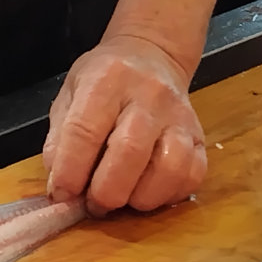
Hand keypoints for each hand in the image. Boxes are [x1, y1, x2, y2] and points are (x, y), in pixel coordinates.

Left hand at [41, 36, 206, 215]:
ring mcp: (179, 116)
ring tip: (123, 200)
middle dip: (106, 191)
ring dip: (140, 197)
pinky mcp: (200, 136)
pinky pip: (193, 175)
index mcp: (106, 80)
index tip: (62, 195)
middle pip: (129, 151)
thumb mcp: (70, 95)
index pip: (85, 131)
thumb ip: (60, 140)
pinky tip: (148, 192)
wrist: (153, 56)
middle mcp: (148, 96)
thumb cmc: (103, 81)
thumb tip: (61, 187)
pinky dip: (169, 195)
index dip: (70, 171)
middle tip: (94, 205)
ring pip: (169, 167)